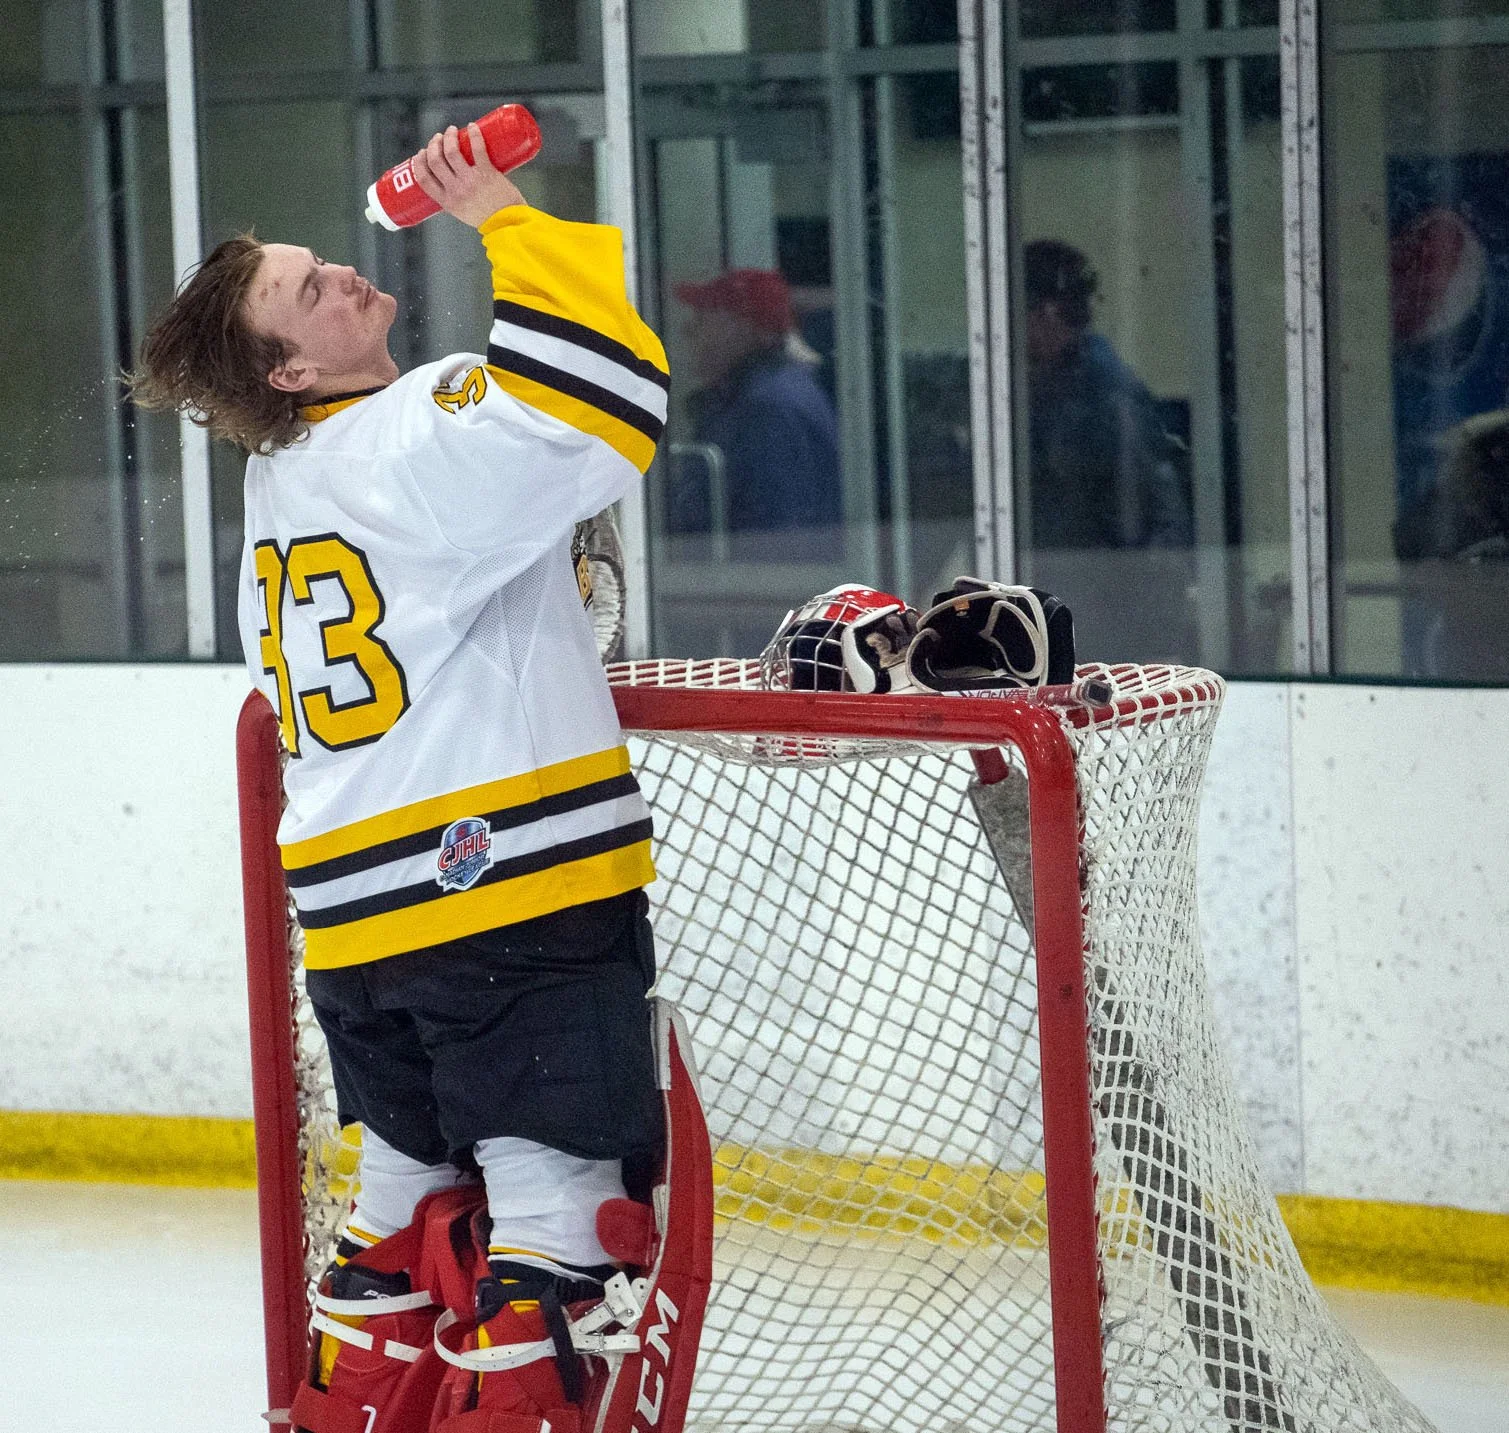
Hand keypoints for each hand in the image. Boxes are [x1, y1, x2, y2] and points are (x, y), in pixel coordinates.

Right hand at [411, 122, 526, 228]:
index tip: (422, 152)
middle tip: (439, 138)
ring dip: (449, 136)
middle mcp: (456, 190)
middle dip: (434, 145)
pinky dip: (474, 134)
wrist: (509, 224)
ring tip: (452, 130)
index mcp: (447, 201)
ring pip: (451, 151)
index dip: (419, 162)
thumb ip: (455, 198)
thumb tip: (452, 180)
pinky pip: (477, 149)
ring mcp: (471, 181)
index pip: (424, 178)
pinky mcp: (487, 173)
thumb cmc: (489, 219)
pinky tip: (472, 126)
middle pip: (435, 160)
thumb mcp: (463, 213)